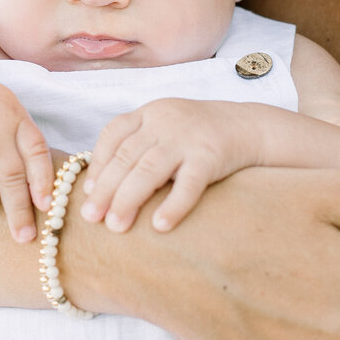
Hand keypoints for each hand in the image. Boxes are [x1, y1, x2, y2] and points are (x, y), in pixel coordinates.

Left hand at [82, 99, 254, 232]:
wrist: (251, 127)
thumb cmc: (200, 136)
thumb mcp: (166, 129)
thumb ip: (139, 147)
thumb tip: (101, 187)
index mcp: (150, 113)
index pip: (113, 134)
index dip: (98, 163)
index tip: (88, 192)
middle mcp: (165, 121)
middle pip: (126, 156)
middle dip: (106, 189)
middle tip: (91, 218)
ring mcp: (188, 137)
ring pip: (149, 170)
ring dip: (128, 200)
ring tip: (116, 226)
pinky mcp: (211, 156)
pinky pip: (188, 184)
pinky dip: (173, 205)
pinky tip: (159, 225)